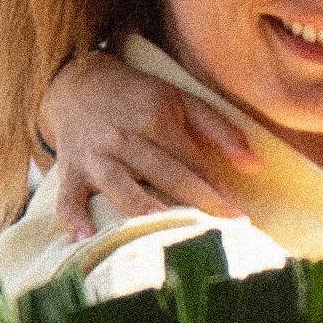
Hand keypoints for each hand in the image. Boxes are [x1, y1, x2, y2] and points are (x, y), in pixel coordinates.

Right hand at [36, 47, 265, 231]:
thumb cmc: (137, 98)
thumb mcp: (179, 99)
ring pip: (118, 184)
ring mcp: (94, 155)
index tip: (237, 217)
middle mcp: (124, 137)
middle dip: (195, 201)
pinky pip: (67, 197)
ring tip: (159, 225)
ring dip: (137, 204)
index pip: (191, 160)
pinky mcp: (69, 171)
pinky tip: (86, 237)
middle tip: (222, 232)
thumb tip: (255, 167)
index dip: (215, 188)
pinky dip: (73, 217)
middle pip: (164, 173)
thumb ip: (219, 129)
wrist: (76, 84)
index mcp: (155, 118)